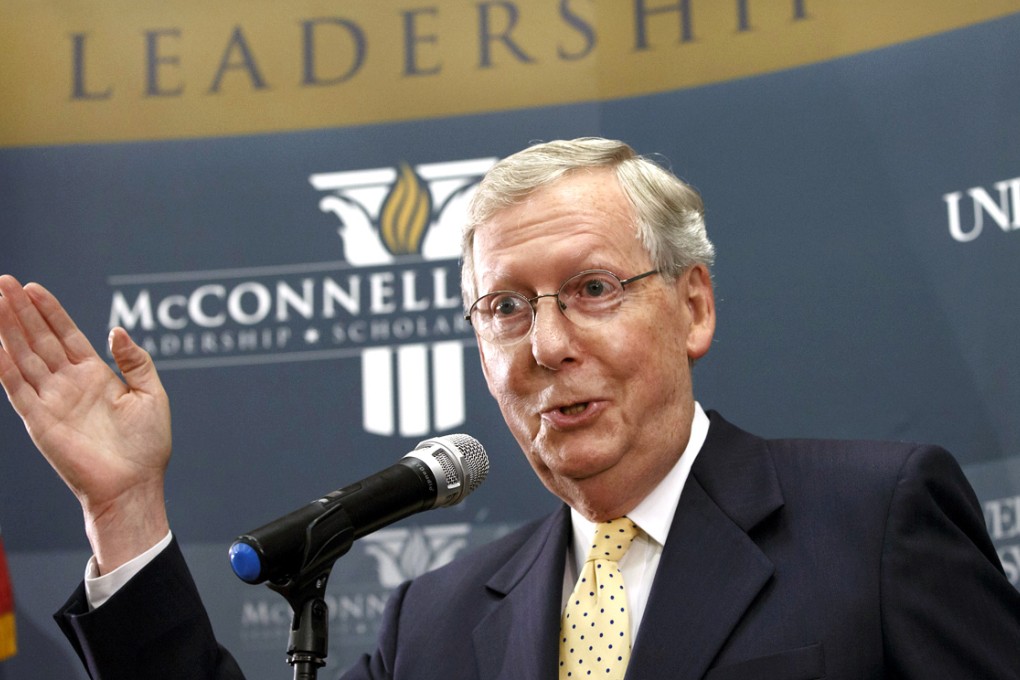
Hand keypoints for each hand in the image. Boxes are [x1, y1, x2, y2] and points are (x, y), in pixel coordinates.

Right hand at [0, 275, 171, 572]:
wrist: (134, 485)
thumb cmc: (147, 446)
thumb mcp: (152, 394)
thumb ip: (136, 360)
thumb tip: (115, 329)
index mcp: (95, 375)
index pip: (66, 335)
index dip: (50, 311)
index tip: (33, 287)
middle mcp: (69, 384)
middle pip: (39, 339)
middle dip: (21, 311)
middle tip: (4, 282)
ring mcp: (52, 401)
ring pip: (24, 357)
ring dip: (8, 330)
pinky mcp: (40, 422)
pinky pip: (17, 389)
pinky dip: (4, 367)